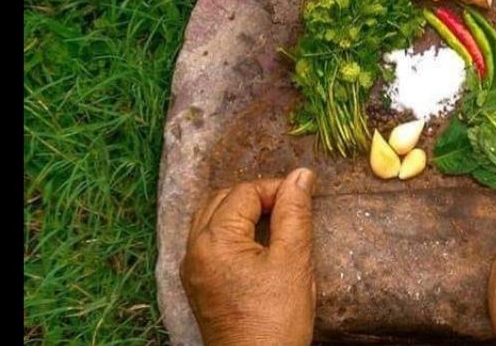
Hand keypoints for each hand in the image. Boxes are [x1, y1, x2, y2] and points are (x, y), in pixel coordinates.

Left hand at [180, 168, 316, 345]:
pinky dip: (230, 232)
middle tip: (290, 207)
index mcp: (214, 240)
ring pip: (211, 219)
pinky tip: (254, 243)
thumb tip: (301, 176)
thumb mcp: (293, 260)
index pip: (245, 192)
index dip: (277, 189)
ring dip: (241, 211)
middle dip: (257, 196)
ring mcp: (192, 269)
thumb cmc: (276, 320)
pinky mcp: (197, 284)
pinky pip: (208, 242)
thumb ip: (294, 213)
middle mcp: (194, 250)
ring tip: (274, 221)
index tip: (304, 198)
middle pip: (222, 200)